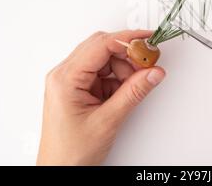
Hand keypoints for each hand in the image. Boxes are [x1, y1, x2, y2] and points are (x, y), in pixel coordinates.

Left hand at [37, 30, 165, 164]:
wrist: (59, 171)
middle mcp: (65, 75)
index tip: (148, 40)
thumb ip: (133, 93)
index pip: (100, 45)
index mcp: (65, 78)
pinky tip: (125, 92)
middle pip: (102, 48)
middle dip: (127, 54)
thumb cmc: (70, 153)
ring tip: (136, 84)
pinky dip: (118, 79)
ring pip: (104, 60)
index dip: (127, 39)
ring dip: (124, 69)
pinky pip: (103, 74)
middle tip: (148, 62)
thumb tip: (152, 73)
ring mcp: (72, 82)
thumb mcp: (107, 121)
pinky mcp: (79, 89)